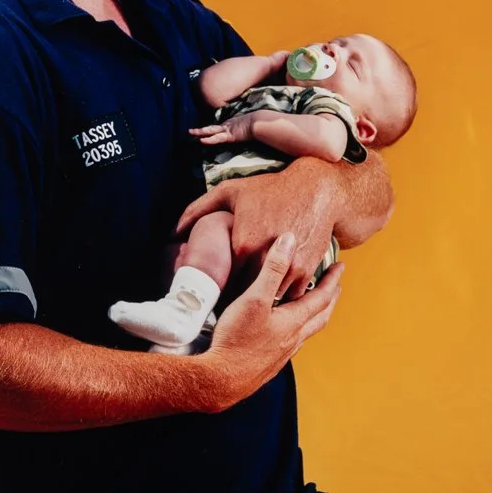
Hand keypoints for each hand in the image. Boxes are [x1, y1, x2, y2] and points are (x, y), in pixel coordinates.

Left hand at [175, 158, 337, 300]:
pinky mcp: (306, 271)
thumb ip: (197, 210)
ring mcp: (287, 267)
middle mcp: (264, 259)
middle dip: (234, 299)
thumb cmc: (270, 189)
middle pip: (243, 293)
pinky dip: (280, 294)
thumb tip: (175, 230)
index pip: (222, 282)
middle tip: (226, 303)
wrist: (316, 190)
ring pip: (266, 297)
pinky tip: (272, 289)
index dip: (216, 291)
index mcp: (242, 245)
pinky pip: (288, 294)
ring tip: (248, 301)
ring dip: (259, 299)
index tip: (211, 295)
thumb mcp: (230, 191)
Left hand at [189, 119, 253, 146]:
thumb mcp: (252, 125)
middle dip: (202, 130)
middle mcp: (228, 125)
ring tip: (190, 132)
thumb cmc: (258, 124)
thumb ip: (249, 126)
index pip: (219, 127)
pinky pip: (217, 138)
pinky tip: (201, 140)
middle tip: (191, 130)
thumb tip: (251, 127)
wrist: (259, 122)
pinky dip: (209, 139)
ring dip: (200, 132)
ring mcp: (227, 130)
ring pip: (210, 131)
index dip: (211, 130)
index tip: (204, 130)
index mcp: (232, 124)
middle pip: (212, 128)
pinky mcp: (229, 136)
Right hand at [196, 233, 343, 408]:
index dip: (332, 280)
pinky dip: (295, 332)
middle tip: (335, 287)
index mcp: (293, 321)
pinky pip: (290, 344)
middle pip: (320, 317)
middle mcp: (292, 339)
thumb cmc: (236, 340)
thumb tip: (289, 241)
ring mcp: (281, 354)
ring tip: (313, 308)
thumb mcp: (254, 298)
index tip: (341, 267)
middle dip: (330, 299)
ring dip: (314, 317)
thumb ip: (272, 269)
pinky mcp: (268, 364)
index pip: (321, 297)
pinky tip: (283, 332)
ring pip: (306, 332)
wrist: (221, 380)